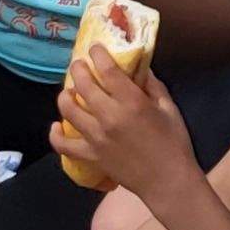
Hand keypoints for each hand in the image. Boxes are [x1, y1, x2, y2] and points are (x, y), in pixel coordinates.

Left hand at [54, 52, 195, 194]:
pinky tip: (57, 125)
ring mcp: (96, 137)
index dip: (98, 55)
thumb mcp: (169, 109)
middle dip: (78, 69)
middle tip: (79, 65)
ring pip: (69, 110)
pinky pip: (64, 144)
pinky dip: (56, 134)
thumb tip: (138, 69)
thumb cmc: (174, 142)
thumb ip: (153, 86)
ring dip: (65, 96)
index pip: (107, 70)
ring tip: (68, 91)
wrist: (167, 180)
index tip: (95, 48)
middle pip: (83, 86)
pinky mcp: (90, 155)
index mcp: (132, 102)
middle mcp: (109, 117)